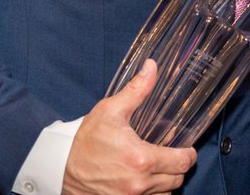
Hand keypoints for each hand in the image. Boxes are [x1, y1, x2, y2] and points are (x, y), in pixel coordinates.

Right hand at [62, 60, 196, 194]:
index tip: (187, 149)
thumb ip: (137, 90)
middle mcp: (138, 184)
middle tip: (172, 154)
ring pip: (165, 193)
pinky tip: (145, 180)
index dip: (189, 154)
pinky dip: (153, 193)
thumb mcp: (111, 110)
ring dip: (166, 181)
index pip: (182, 162)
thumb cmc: (85, 140)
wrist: (60, 168)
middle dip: (178, 166)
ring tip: (158, 167)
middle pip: (177, 179)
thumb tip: (152, 67)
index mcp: (141, 159)